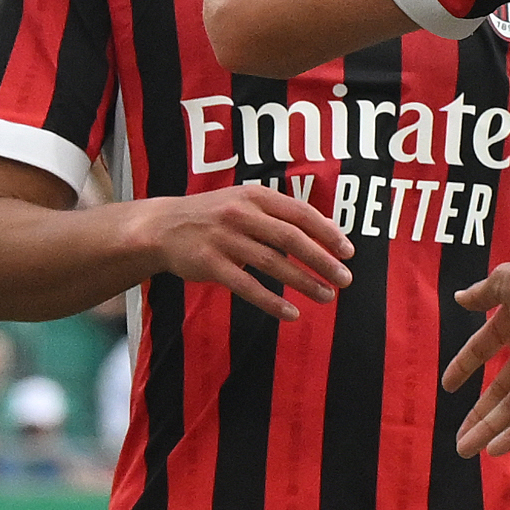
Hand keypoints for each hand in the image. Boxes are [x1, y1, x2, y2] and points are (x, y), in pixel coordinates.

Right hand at [133, 181, 352, 310]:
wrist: (162, 227)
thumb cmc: (213, 216)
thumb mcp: (245, 203)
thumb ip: (280, 214)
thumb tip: (327, 229)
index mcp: (255, 196)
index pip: (300, 213)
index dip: (327, 233)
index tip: (348, 252)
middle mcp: (241, 214)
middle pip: (290, 238)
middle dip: (321, 260)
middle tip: (345, 279)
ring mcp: (224, 239)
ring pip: (272, 263)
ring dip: (303, 282)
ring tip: (326, 296)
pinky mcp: (210, 264)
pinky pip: (247, 286)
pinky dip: (271, 301)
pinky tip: (291, 313)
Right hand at [444, 256, 509, 457]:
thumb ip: (484, 292)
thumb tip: (458, 298)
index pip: (483, 348)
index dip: (464, 365)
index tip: (448, 386)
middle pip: (499, 392)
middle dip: (478, 417)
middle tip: (459, 442)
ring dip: (490, 430)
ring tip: (467, 451)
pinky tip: (496, 449)